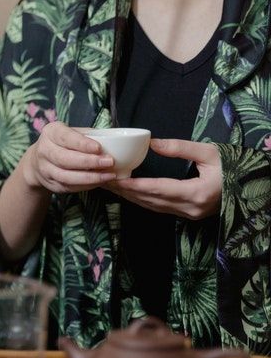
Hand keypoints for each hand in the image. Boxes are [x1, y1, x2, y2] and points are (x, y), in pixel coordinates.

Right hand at [22, 122, 115, 193]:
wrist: (39, 160)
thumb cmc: (63, 143)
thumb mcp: (72, 132)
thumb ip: (88, 136)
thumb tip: (113, 145)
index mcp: (51, 132)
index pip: (66, 137)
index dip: (82, 144)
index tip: (98, 148)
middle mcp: (44, 150)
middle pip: (64, 159)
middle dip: (88, 162)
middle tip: (109, 162)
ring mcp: (45, 169)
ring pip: (66, 176)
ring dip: (89, 177)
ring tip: (108, 176)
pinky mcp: (50, 184)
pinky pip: (69, 187)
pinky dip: (85, 186)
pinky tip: (99, 182)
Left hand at [106, 139, 221, 219]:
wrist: (250, 187)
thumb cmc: (232, 167)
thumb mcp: (210, 153)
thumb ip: (181, 148)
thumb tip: (152, 143)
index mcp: (197, 193)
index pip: (159, 189)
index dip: (136, 185)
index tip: (117, 179)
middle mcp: (190, 208)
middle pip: (151, 200)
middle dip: (127, 191)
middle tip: (106, 180)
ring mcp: (188, 214)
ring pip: (152, 206)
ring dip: (131, 196)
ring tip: (112, 186)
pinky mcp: (186, 214)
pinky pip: (158, 208)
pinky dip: (142, 199)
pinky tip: (129, 192)